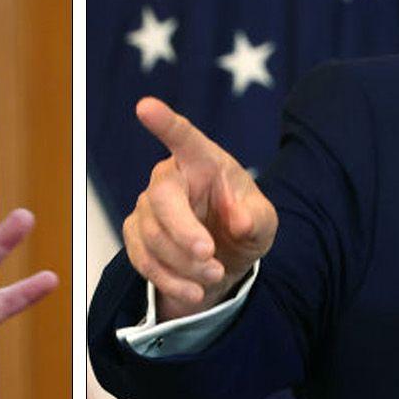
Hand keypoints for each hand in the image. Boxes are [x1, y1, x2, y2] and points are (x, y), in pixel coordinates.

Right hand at [123, 97, 276, 319]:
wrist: (223, 261)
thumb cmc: (243, 226)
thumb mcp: (263, 224)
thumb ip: (256, 219)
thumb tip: (239, 220)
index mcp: (203, 161)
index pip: (183, 138)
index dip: (164, 123)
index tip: (145, 107)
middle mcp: (169, 178)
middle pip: (162, 197)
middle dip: (183, 231)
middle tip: (210, 257)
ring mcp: (147, 207)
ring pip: (154, 236)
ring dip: (185, 264)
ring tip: (214, 275)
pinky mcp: (135, 235)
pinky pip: (144, 260)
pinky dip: (171, 280)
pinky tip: (194, 292)